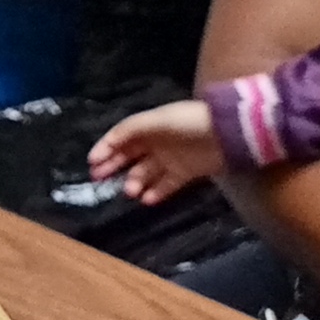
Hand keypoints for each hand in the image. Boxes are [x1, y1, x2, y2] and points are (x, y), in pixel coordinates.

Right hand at [91, 99, 219, 200]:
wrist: (226, 134)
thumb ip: (131, 130)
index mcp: (148, 126)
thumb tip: (110, 142)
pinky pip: (165, 185)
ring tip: (131, 191)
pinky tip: (147, 199)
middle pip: (129, 156)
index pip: (121, 137)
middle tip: (100, 179)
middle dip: (114, 167)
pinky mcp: (184, 173)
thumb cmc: (188, 122)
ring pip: (145, 174)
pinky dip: (156, 193)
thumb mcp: (157, 120)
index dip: (106, 148)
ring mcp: (170, 159)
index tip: (92, 163)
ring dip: (135, 182)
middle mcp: (156, 142)